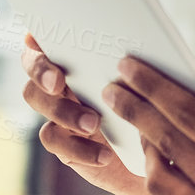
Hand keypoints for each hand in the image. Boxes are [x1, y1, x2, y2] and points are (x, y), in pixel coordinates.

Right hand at [18, 34, 150, 194]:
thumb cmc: (158, 111)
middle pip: (33, 66)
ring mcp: (59, 110)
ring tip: (93, 123)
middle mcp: (65, 80)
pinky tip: (104, 155)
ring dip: (63, 110)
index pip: (50, 36)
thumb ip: (137, 70)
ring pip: (37, 100)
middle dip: (42, 71)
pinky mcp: (63, 142)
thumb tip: (133, 56)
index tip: (39, 37)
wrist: (161, 158)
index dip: (39, 35)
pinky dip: (79, 147)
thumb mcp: (153, 87)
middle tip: (58, 82)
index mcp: (84, 58)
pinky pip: (53, 139)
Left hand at [104, 56, 194, 194]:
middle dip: (135, 111)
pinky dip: (163, 189)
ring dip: (146, 152)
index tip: (129, 66)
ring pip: (161, 184)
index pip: (186, 115)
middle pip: (166, 144)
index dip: (153, 88)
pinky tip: (167, 166)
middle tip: (114, 88)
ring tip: (143, 127)